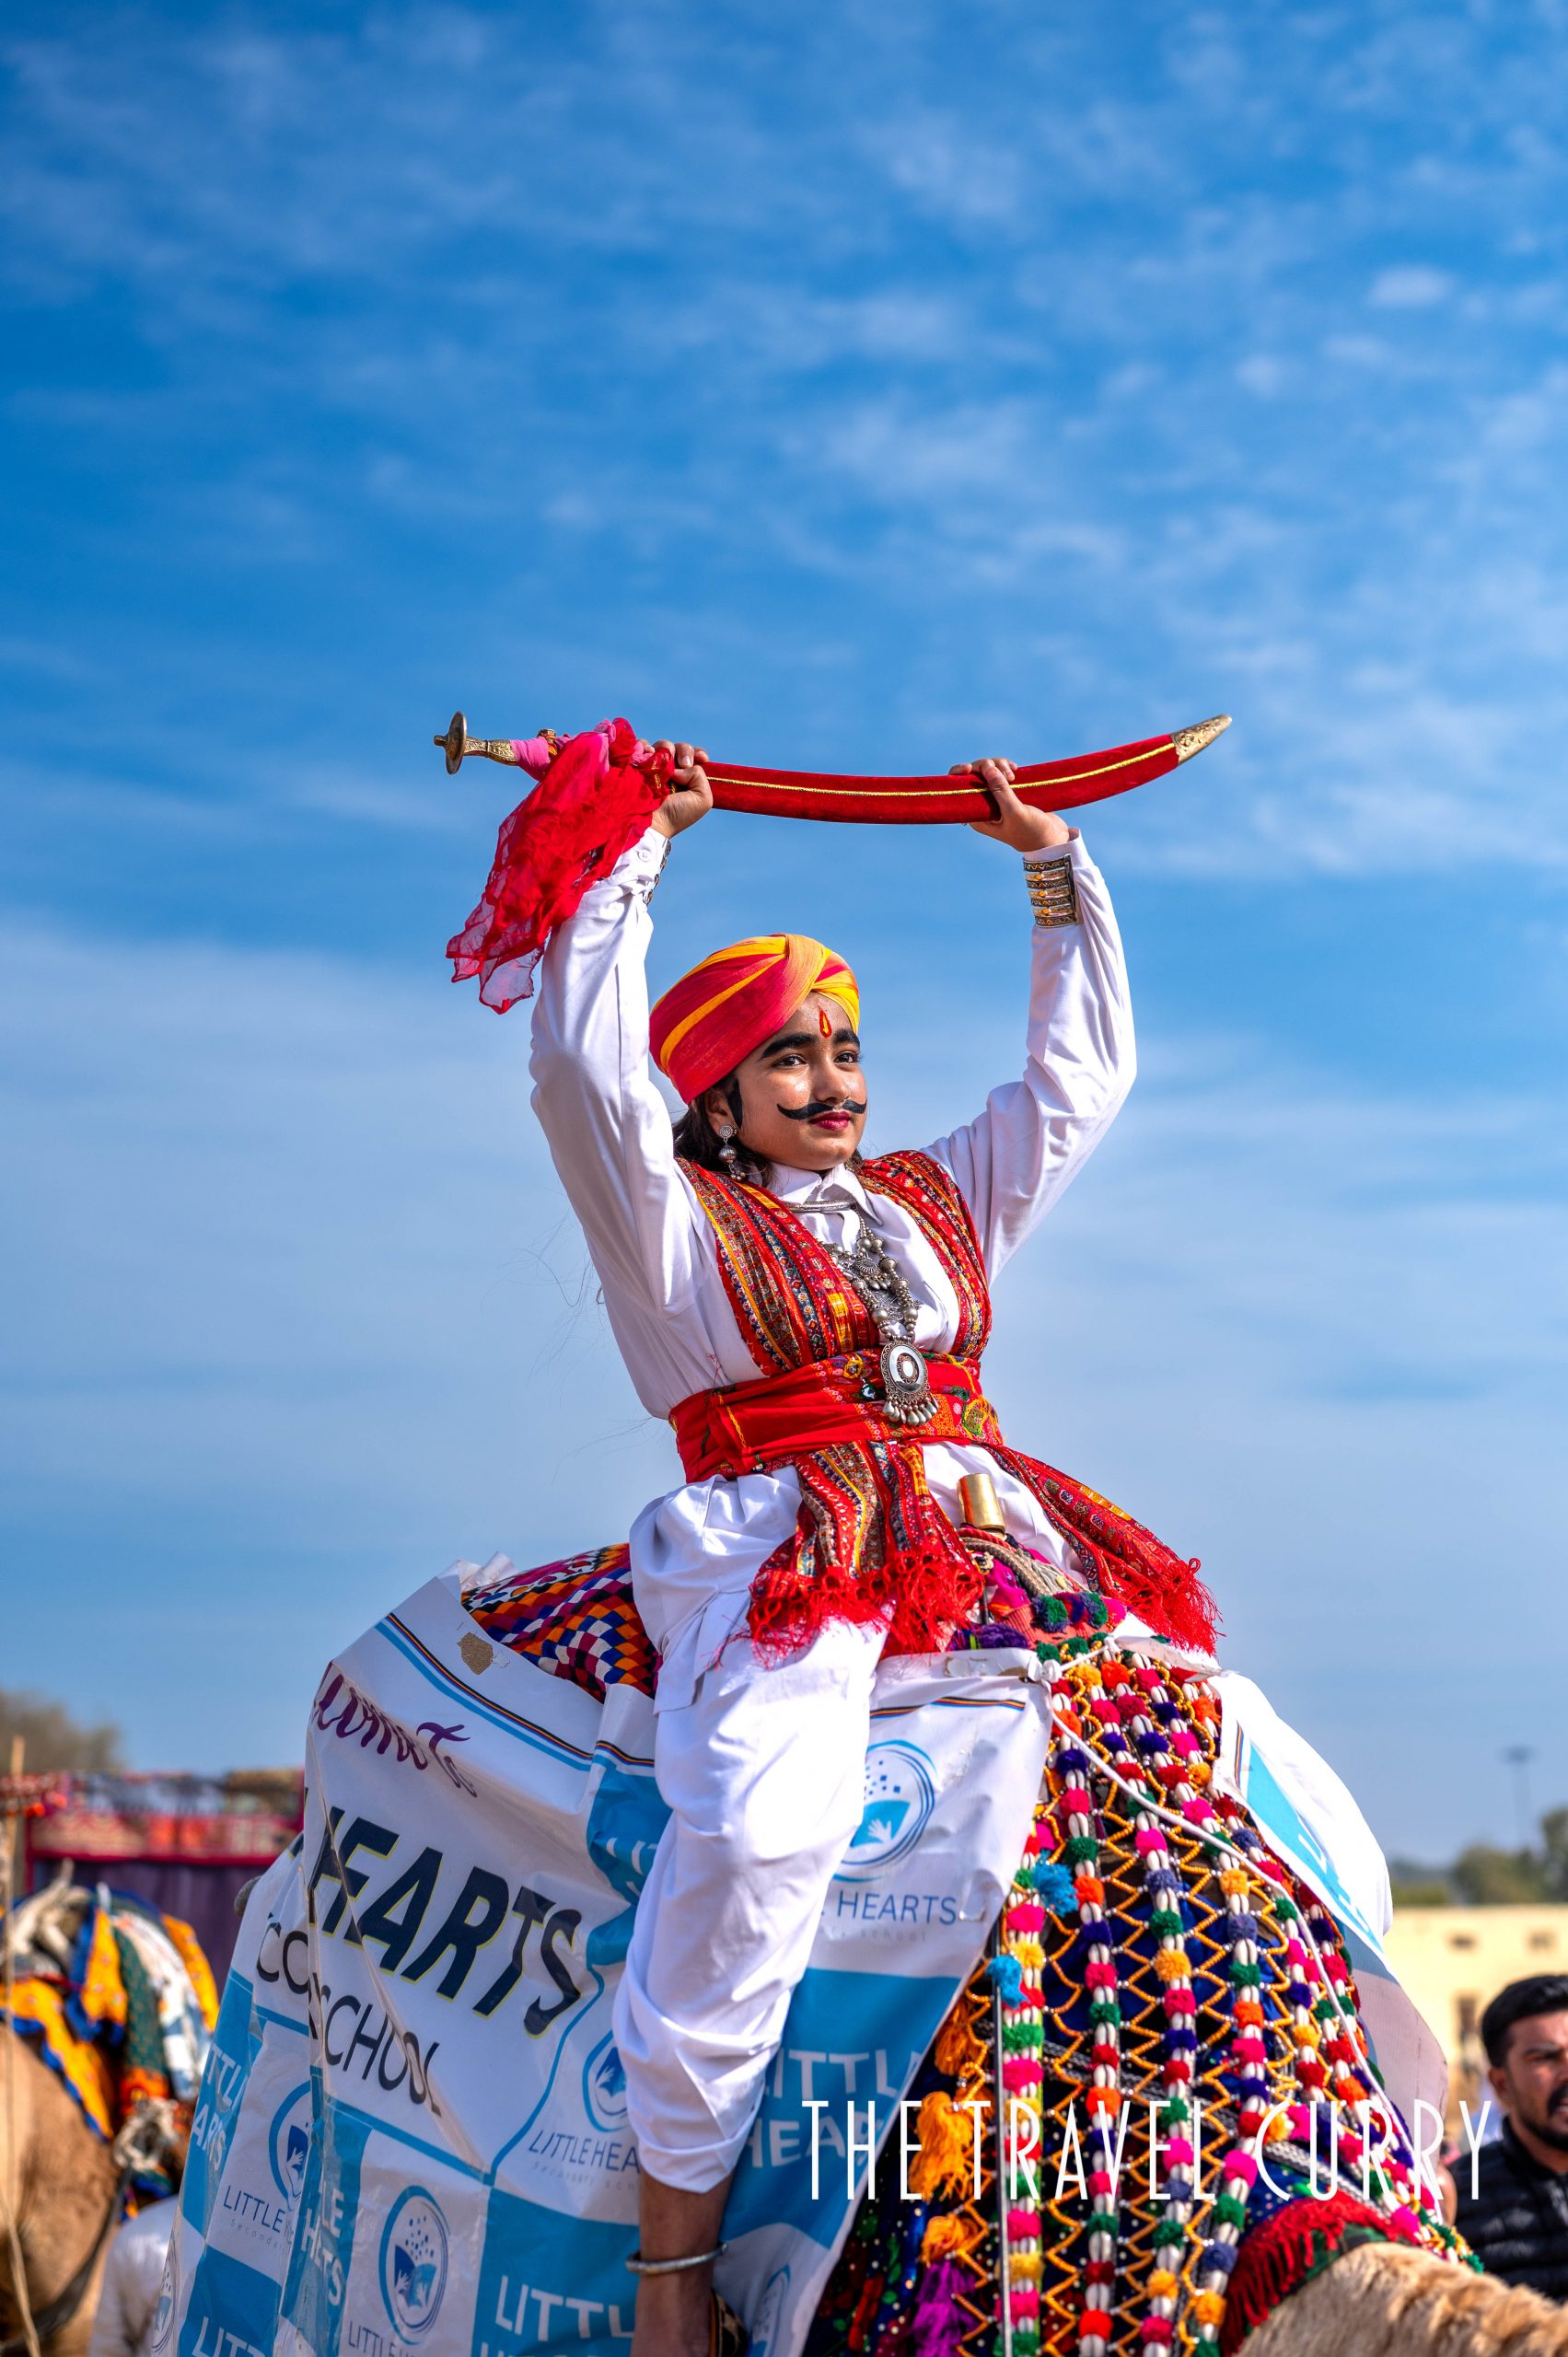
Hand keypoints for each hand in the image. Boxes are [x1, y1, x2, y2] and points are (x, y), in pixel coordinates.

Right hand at [651, 741, 713, 837]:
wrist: (654, 823)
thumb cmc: (678, 814)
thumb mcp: (703, 799)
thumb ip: (700, 776)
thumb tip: (681, 766)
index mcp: (687, 777)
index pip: (694, 755)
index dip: (697, 753)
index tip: (701, 758)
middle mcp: (671, 770)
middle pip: (679, 747)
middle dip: (683, 751)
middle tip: (683, 764)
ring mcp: (655, 767)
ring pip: (662, 745)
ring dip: (665, 749)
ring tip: (663, 763)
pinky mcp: (639, 765)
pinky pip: (642, 746)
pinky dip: (645, 747)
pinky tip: (648, 755)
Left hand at [953, 756, 1071, 852]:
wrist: (1052, 838)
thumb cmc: (1032, 831)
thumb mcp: (1015, 812)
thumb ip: (1000, 790)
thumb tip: (987, 767)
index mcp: (977, 816)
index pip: (959, 790)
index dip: (959, 775)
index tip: (969, 768)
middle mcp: (983, 806)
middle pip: (974, 775)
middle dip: (987, 768)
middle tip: (1009, 775)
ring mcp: (995, 798)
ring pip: (988, 771)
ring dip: (1000, 767)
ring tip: (1014, 775)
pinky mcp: (1008, 792)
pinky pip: (1001, 772)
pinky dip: (1006, 768)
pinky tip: (1016, 770)